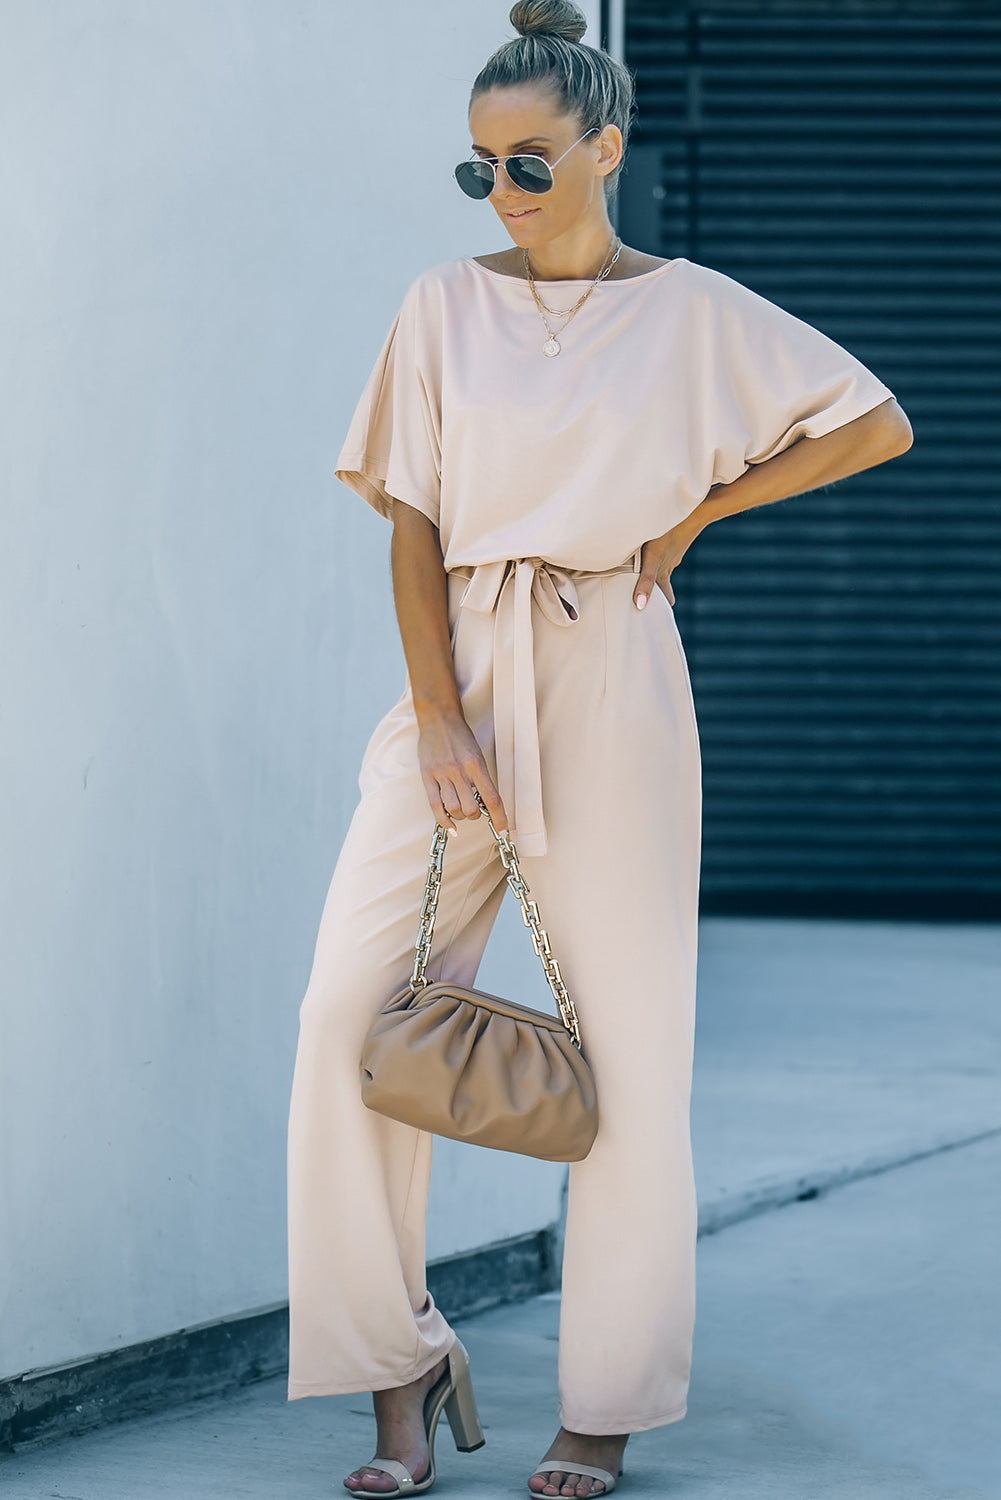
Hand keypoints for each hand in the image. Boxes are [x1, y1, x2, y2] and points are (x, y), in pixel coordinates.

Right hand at [418, 713, 507, 835]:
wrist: (438, 720)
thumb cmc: (460, 737)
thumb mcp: (477, 755)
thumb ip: (480, 778)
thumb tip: (486, 804)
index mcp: (476, 765)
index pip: (492, 799)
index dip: (499, 818)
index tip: (502, 831)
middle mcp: (460, 771)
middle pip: (471, 809)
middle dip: (475, 815)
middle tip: (475, 810)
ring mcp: (442, 775)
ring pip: (454, 809)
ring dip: (460, 816)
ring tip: (460, 809)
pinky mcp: (428, 777)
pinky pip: (436, 806)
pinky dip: (444, 821)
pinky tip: (451, 826)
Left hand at [633, 523, 697, 609]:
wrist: (693, 510)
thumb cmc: (668, 533)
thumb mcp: (653, 558)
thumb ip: (646, 581)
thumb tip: (640, 605)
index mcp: (663, 573)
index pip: (667, 596)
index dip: (662, 605)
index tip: (657, 613)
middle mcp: (669, 564)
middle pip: (663, 582)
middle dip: (656, 590)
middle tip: (645, 596)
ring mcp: (673, 550)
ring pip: (663, 566)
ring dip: (654, 572)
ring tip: (641, 573)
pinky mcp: (674, 538)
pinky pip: (665, 551)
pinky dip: (658, 556)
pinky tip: (651, 547)